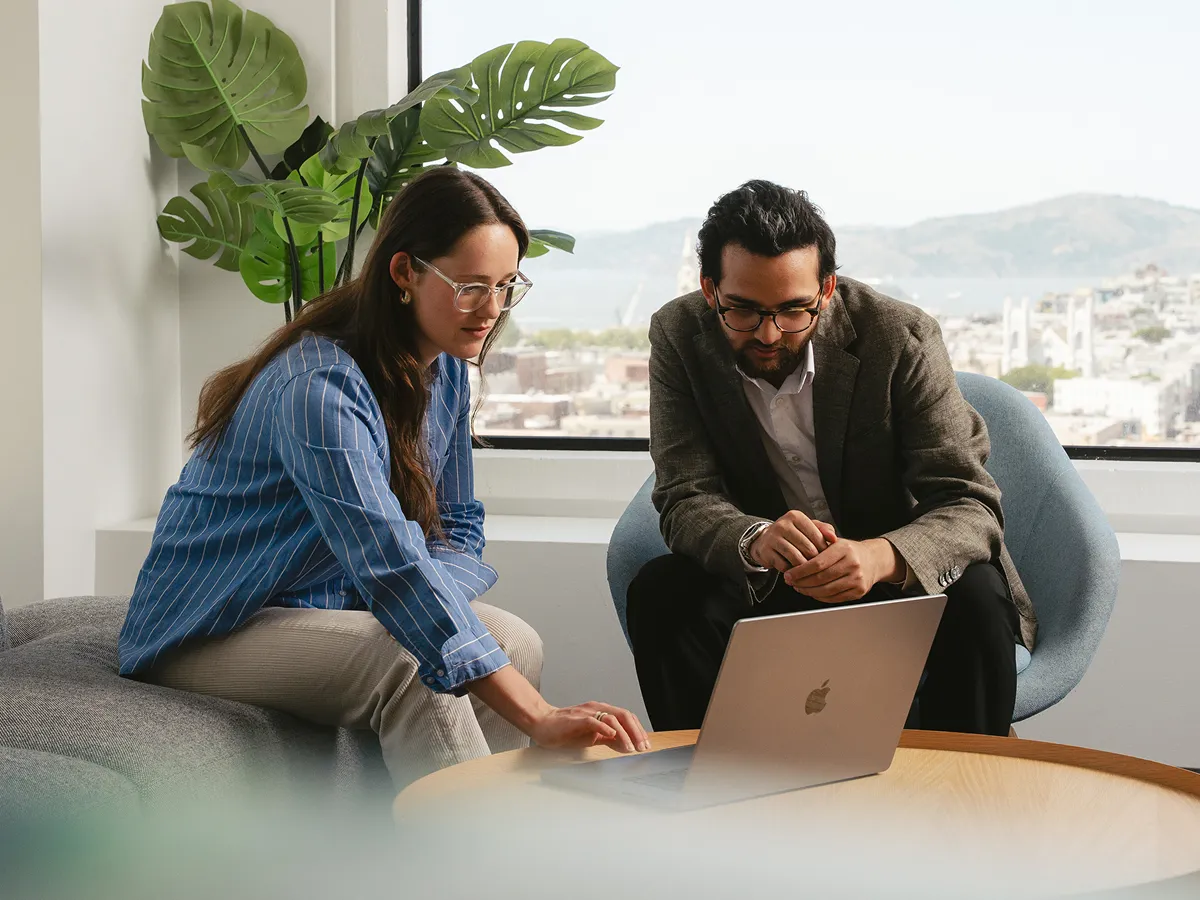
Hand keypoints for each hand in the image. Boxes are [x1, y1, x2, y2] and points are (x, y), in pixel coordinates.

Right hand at [529, 702, 650, 753]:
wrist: (542, 724)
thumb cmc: (566, 730)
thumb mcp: (592, 736)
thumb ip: (608, 738)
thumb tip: (626, 745)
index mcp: (602, 712)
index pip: (627, 717)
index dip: (638, 730)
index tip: (645, 745)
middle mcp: (597, 709)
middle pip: (624, 715)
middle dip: (636, 732)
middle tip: (642, 747)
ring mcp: (587, 713)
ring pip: (612, 718)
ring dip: (624, 734)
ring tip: (630, 748)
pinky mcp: (576, 719)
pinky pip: (593, 721)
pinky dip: (604, 728)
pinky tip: (612, 736)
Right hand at [750, 510, 838, 571]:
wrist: (766, 540)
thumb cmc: (793, 534)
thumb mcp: (808, 528)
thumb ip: (823, 530)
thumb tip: (834, 538)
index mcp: (795, 516)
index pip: (816, 535)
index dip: (824, 548)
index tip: (826, 555)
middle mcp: (783, 525)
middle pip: (807, 548)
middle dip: (815, 559)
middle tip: (818, 565)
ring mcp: (772, 538)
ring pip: (796, 557)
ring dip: (804, 567)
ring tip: (808, 569)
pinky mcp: (766, 552)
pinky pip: (784, 566)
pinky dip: (792, 571)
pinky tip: (794, 570)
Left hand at [783, 538, 899, 602]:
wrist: (873, 560)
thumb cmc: (849, 551)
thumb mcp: (835, 541)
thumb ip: (816, 543)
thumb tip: (794, 551)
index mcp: (844, 549)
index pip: (817, 563)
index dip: (800, 571)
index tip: (788, 574)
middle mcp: (853, 564)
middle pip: (820, 578)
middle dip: (801, 582)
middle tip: (790, 582)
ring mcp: (857, 579)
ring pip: (826, 590)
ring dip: (808, 591)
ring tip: (799, 587)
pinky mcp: (858, 591)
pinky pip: (834, 598)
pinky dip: (820, 597)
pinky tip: (812, 592)